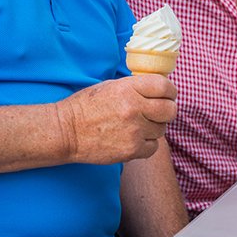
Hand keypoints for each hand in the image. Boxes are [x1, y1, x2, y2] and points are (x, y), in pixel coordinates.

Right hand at [56, 75, 176, 163]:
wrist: (66, 132)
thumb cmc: (86, 106)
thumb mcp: (111, 86)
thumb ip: (136, 87)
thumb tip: (159, 89)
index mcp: (129, 88)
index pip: (165, 86)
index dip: (170, 91)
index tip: (168, 95)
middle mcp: (134, 108)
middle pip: (170, 110)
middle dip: (167, 110)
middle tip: (158, 112)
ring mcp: (134, 131)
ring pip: (162, 129)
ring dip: (154, 128)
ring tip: (138, 126)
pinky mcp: (131, 150)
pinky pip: (153, 147)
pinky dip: (147, 144)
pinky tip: (133, 139)